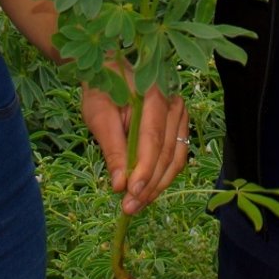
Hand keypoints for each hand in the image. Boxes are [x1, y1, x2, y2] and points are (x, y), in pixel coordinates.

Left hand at [80, 76, 190, 215]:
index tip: (131, 192)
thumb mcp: (98, 115)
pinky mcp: (179, 127)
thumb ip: (112, 148)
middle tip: (129, 207)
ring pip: (176, 159)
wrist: (111, 71)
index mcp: (153, 93)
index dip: (145, 168)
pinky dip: (162, 177)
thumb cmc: (102, 89)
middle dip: (149, 184)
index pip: (153, 137)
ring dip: (157, 186)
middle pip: (167, 152)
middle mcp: (174, 104)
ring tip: (136, 205)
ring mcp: (180, 116)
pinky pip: (176, 157)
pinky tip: (146, 192)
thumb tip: (120, 184)